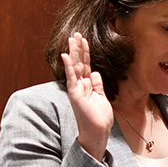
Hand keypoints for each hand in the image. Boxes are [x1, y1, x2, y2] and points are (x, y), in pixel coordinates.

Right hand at [60, 32, 113, 159]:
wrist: (98, 132)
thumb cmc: (100, 119)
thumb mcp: (102, 98)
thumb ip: (98, 85)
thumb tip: (96, 73)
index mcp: (88, 86)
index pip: (86, 66)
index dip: (86, 53)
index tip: (84, 40)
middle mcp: (81, 86)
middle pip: (80, 63)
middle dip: (78, 48)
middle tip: (76, 33)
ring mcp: (77, 89)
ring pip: (75, 67)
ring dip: (73, 52)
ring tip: (72, 38)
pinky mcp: (75, 94)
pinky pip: (71, 78)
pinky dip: (69, 66)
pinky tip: (65, 55)